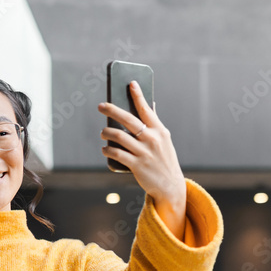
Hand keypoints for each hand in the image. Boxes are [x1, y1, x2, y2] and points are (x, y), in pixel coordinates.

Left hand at [99, 81, 186, 238]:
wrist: (170, 186)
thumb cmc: (164, 160)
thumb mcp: (164, 141)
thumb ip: (154, 125)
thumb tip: (149, 105)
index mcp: (159, 130)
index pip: (146, 109)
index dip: (138, 95)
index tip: (130, 84)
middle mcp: (152, 139)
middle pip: (128, 119)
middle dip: (112, 110)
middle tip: (101, 106)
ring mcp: (144, 152)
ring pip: (118, 136)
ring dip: (106, 132)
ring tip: (103, 133)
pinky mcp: (136, 165)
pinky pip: (116, 154)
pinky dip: (107, 150)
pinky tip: (105, 149)